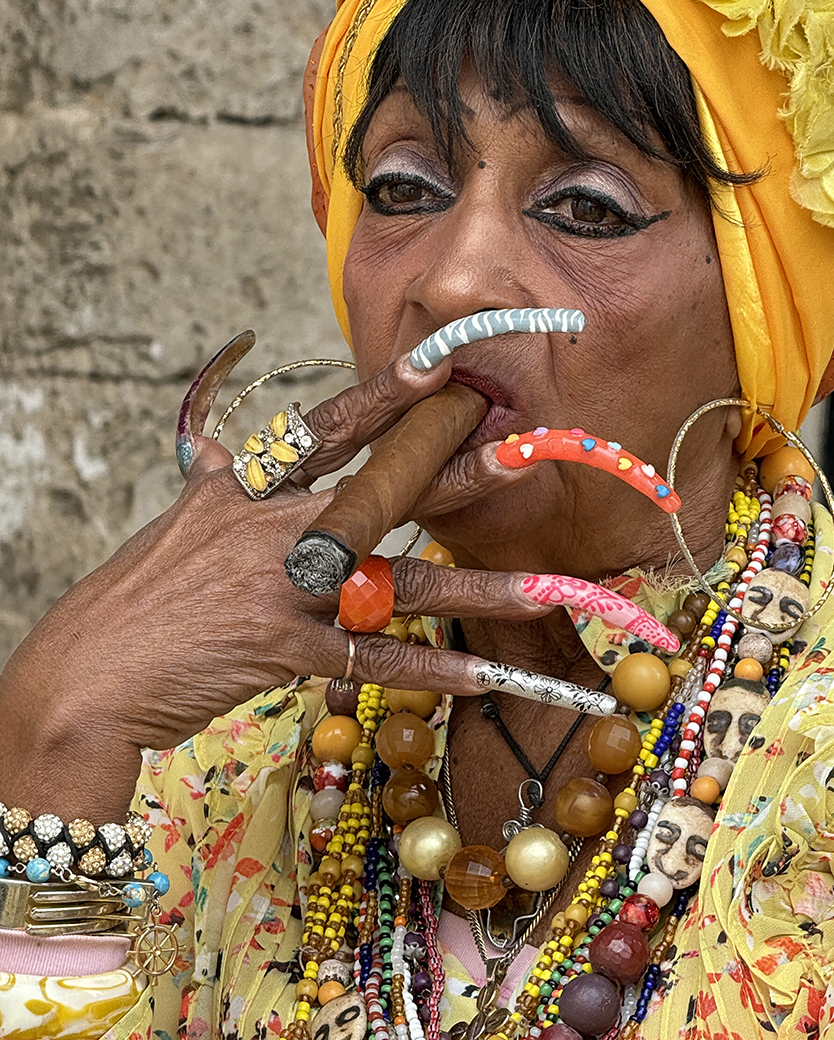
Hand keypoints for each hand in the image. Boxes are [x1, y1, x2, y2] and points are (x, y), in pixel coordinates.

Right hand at [0, 351, 563, 820]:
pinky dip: (428, 673)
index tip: (444, 361)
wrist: (82, 677)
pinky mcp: (281, 653)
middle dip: (459, 469)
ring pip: (399, 585)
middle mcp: (273, 529)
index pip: (330, 429)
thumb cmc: (134, 603)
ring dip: (477, 589)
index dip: (389, 393)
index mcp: (248, 489)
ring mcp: (281, 590)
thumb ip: (221, 487)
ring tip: (545, 590)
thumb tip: (226, 454)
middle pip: (385, 491)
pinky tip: (482, 677)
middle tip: (525, 448)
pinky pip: (372, 663)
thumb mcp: (178, 525)